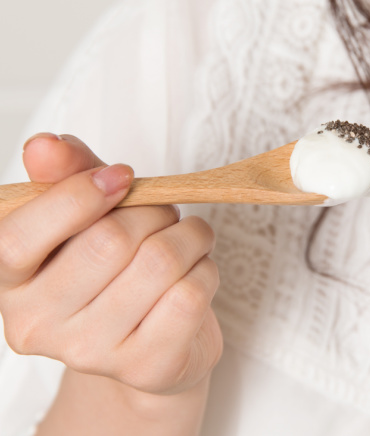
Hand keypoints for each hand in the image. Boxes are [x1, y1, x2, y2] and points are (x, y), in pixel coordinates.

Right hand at [0, 134, 222, 395]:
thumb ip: (67, 178)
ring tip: (189, 240)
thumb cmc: (117, 273)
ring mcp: (90, 354)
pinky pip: (191, 293)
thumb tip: (44, 144)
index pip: (18, 236)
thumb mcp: (88, 219)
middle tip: (165, 215)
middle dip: (154, 212)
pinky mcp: (146, 367)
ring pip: (160, 262)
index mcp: (11, 282)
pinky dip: (206, 269)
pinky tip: (196, 273)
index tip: (122, 177)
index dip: (77, 196)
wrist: (152, 344)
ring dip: (190, 236)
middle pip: (109, 241)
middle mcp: (37, 326)